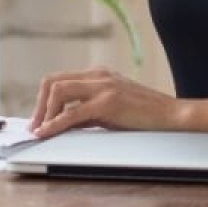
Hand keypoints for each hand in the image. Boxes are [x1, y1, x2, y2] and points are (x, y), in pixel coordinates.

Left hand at [29, 66, 190, 138]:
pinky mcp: (108, 103)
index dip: (43, 99)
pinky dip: (55, 123)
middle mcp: (98, 75)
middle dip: (39, 105)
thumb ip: (86, 112)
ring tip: (41, 131)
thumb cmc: (144, 115)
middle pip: (53, 82)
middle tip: (35, 127)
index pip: (58, 79)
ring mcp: (103, 86)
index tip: (38, 119)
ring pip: (59, 91)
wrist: (172, 116)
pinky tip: (47, 132)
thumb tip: (62, 123)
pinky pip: (72, 112)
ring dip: (45, 113)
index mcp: (98, 74)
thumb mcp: (110, 110)